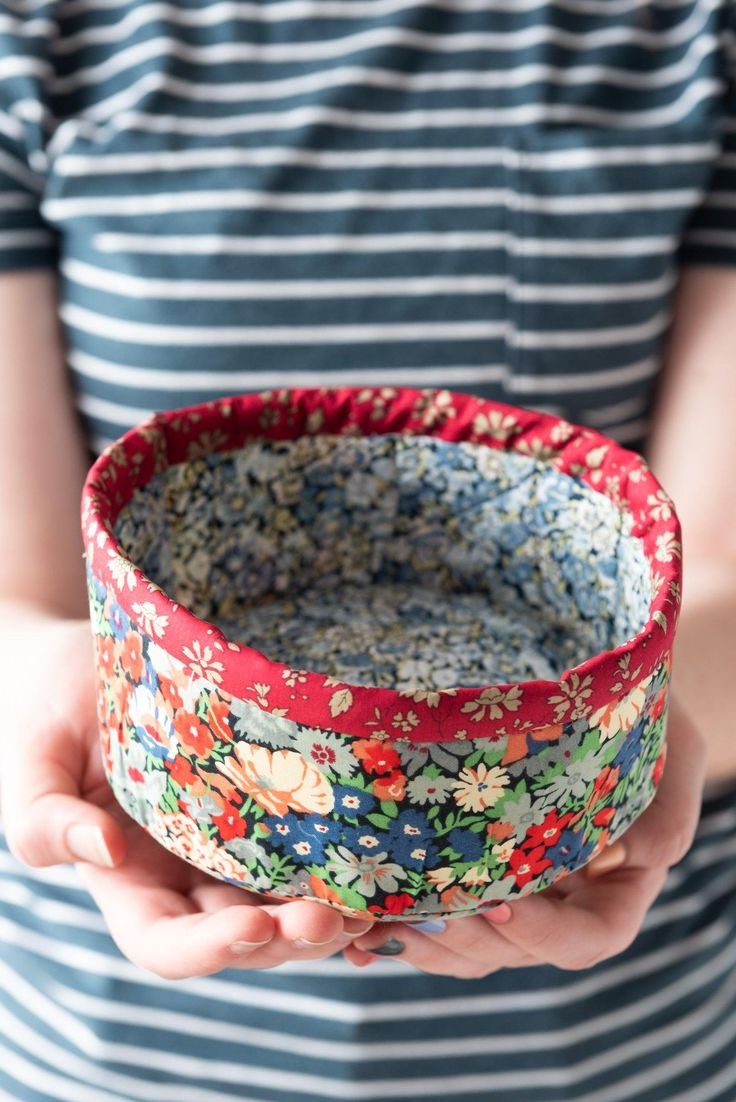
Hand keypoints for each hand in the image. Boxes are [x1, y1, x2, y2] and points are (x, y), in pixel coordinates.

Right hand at [0, 610, 370, 978]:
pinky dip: (340, 866)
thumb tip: (103, 851)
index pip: (166, 943)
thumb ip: (41, 819)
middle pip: (243, 935)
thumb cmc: (51, 703)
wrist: (92, 656)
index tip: (258, 924)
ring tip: (372, 899)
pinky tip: (379, 862)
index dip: (212, 948)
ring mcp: (229, 843)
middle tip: (342, 915)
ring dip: (328, 914)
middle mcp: (183, 874)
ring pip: (284, 901)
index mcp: (126, 881)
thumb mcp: (31, 760)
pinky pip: (304, 848)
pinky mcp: (264, 804)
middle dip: (292, 938)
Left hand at [343, 695, 705, 977]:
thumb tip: (641, 857)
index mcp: (616, 883)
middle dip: (464, 941)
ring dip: (420, 942)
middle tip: (415, 915)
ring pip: (469, 941)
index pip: (590, 938)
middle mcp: (562, 895)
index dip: (544, 936)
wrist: (591, 676)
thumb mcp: (675, 743)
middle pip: (516, 951)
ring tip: (368, 926)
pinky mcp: (468, 860)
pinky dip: (398, 919)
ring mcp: (513, 882)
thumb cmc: (644, 707)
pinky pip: (437, 906)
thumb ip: (668, 806)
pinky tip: (354, 919)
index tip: (501, 905)